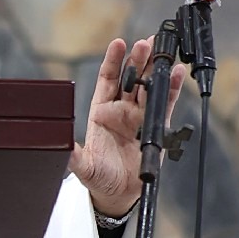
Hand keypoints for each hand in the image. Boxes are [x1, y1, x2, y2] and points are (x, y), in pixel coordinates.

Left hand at [69, 36, 185, 218]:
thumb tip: (61, 145)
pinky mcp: (154, 127)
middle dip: (137, 59)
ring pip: (148, 86)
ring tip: (162, 50)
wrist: (118, 195)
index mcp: (100, 113)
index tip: (118, 43)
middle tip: (145, 42)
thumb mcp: (84, 167)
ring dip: (155, 68)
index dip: (113, 62)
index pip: (107, 80)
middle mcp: (120, 111)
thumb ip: (74, 156)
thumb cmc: (99, 178)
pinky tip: (176, 73)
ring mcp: (138, 117)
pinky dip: (172, 88)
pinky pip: (164, 104)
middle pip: (130, 78)